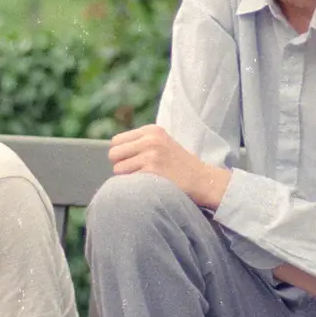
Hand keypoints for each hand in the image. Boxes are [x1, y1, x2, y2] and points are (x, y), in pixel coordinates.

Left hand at [108, 125, 229, 207]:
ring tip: (144, 178)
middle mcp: (150, 140)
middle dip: (121, 164)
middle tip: (136, 172)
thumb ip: (141, 142)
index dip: (122, 154)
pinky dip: (134, 186)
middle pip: (113, 154)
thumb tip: (113, 151)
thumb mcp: (162, 143)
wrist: (202, 179)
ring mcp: (151, 155)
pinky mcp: (152, 170)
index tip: (133, 161)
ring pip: (118, 169)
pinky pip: (128, 180)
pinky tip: (148, 185)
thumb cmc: (179, 165)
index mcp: (151, 130)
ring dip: (127, 177)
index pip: (116, 141)